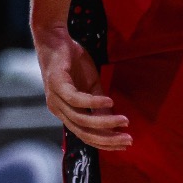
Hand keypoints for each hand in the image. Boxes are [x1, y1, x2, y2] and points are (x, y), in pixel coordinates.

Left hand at [35, 34, 130, 149]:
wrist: (54, 38)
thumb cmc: (72, 61)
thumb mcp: (91, 84)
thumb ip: (99, 103)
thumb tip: (113, 120)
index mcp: (65, 112)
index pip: (85, 135)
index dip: (105, 142)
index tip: (125, 144)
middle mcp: (58, 110)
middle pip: (83, 133)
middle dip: (107, 139)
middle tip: (128, 140)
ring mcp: (56, 99)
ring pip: (81, 119)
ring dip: (104, 122)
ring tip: (123, 121)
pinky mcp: (57, 85)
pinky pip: (76, 99)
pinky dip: (94, 102)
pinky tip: (109, 100)